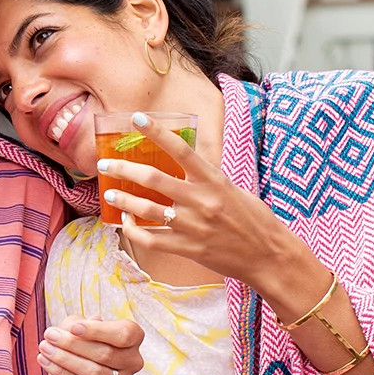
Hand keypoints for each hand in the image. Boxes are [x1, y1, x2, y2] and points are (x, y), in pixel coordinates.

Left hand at [39, 320, 144, 374]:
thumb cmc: (78, 344)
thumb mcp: (77, 327)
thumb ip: (77, 323)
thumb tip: (75, 326)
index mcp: (133, 338)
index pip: (123, 334)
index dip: (98, 331)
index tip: (73, 327)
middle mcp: (132, 361)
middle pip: (105, 353)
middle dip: (73, 343)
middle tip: (49, 335)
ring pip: (93, 371)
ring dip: (65, 358)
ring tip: (44, 347)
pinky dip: (60, 371)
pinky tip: (45, 360)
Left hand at [100, 113, 309, 287]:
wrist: (268, 256)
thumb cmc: (254, 219)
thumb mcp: (232, 189)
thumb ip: (206, 177)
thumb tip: (184, 163)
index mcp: (214, 180)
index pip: (181, 148)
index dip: (156, 131)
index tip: (136, 118)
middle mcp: (201, 200)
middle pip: (154, 179)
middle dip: (124, 169)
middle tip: (105, 164)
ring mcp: (193, 226)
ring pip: (146, 210)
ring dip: (123, 199)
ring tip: (109, 192)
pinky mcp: (188, 249)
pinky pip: (151, 240)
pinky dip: (133, 230)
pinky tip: (126, 222)